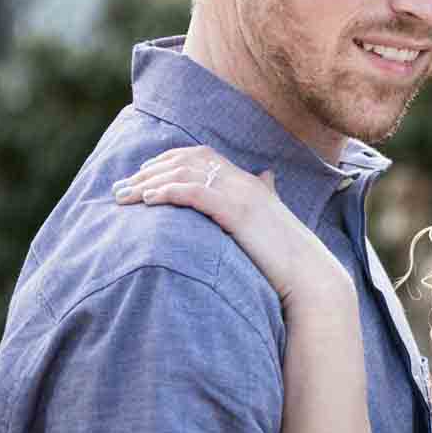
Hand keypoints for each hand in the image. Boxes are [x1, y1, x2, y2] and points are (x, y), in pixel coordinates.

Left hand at [114, 145, 352, 309]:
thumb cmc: (289, 259)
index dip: (168, 159)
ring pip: (185, 174)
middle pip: (187, 160)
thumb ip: (267, 198)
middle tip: (121, 187)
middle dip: (149, 170)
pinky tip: (148, 201)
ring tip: (124, 196)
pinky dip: (168, 192)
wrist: (310, 277)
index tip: (142, 173)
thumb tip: (269, 179)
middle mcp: (244, 182)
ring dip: (149, 182)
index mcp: (249, 183)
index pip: (202, 155)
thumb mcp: (273, 222)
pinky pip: (195, 192)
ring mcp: (242, 195)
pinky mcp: (237, 212)